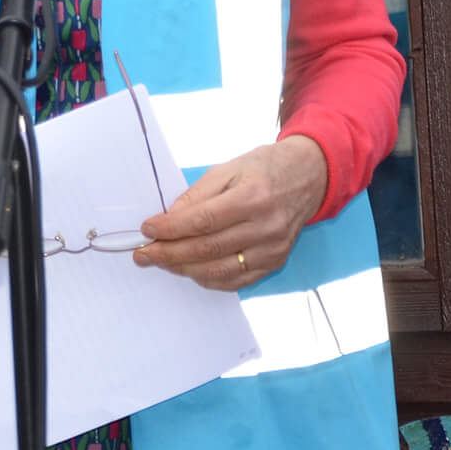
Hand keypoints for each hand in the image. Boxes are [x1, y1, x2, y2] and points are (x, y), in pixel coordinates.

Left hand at [132, 135, 327, 290]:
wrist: (307, 178)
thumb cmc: (264, 169)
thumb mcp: (227, 169)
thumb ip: (197, 195)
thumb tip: (169, 219)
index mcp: (252, 198)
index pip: (203, 221)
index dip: (171, 229)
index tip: (147, 230)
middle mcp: (265, 227)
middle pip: (207, 248)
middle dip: (169, 253)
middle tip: (143, 254)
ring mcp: (272, 249)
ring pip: (219, 270)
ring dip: (184, 269)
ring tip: (161, 262)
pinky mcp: (275, 263)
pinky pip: (235, 280)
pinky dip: (208, 279)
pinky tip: (189, 269)